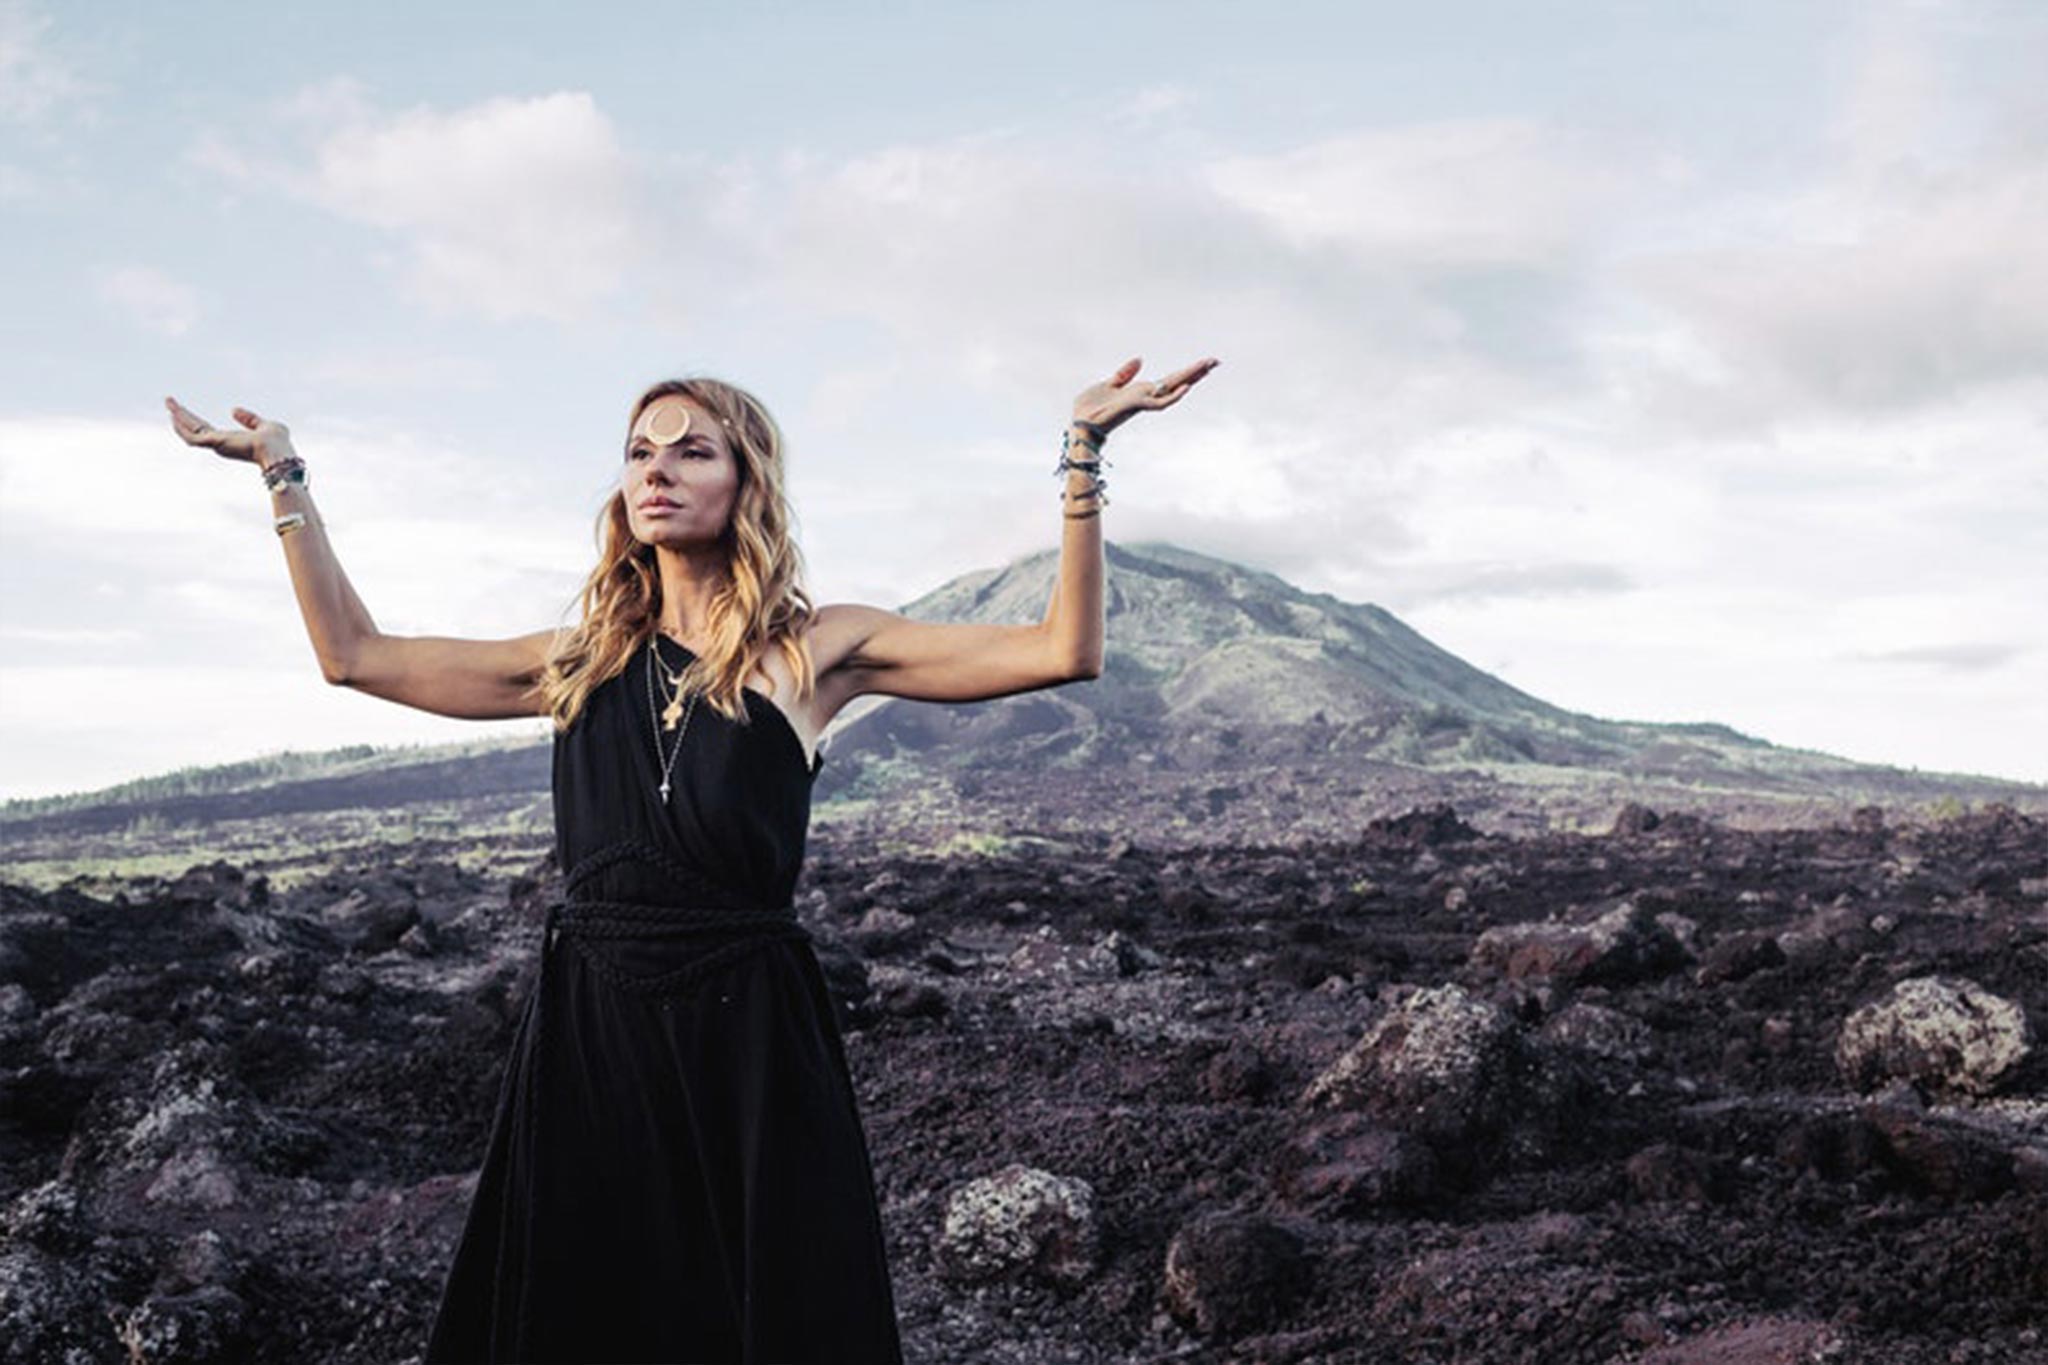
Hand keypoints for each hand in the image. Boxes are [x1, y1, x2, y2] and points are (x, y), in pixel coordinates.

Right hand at [164, 396, 294, 467]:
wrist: (279, 454)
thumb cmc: (278, 443)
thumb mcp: (264, 425)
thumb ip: (249, 419)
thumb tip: (233, 410)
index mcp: (233, 441)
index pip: (208, 430)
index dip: (196, 421)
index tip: (186, 412)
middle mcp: (222, 445)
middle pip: (196, 429)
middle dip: (182, 416)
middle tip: (169, 402)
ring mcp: (218, 445)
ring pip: (191, 431)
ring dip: (179, 417)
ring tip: (168, 402)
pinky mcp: (215, 443)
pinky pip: (192, 436)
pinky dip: (181, 426)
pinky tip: (173, 414)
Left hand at [1072, 356, 1218, 433]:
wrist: (1079, 425)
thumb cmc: (1090, 409)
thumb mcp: (1108, 385)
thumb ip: (1124, 374)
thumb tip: (1140, 359)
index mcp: (1140, 391)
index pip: (1168, 380)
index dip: (1185, 372)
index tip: (1203, 363)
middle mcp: (1146, 396)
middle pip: (1176, 382)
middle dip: (1195, 372)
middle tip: (1216, 361)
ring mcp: (1143, 402)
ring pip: (1172, 389)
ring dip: (1190, 378)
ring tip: (1208, 367)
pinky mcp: (1136, 406)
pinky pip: (1160, 403)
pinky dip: (1173, 397)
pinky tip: (1186, 388)